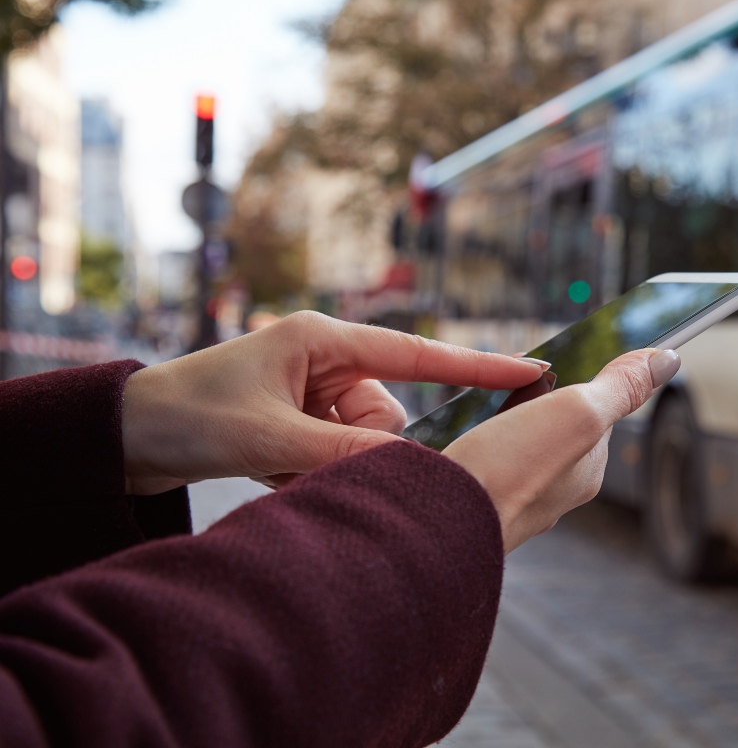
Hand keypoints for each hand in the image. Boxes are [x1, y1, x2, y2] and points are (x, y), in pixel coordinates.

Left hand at [121, 311, 546, 494]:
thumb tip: (410, 475)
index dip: (479, 364)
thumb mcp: (267, 436)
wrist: (127, 436)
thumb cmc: (188, 414)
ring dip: (326, 467)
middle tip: (302, 461)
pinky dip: (311, 473)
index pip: (420, 354)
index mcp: (326, 340)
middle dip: (355, 450)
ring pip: (367, 445)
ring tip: (271, 465)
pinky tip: (268, 470)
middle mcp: (330, 362)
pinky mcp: (307, 423)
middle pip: (389, 418)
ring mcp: (319, 394)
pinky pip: (341, 458)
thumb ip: (342, 456)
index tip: (533, 370)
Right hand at [443, 348, 680, 552]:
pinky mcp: (475, 500)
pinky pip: (483, 459)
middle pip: (551, 424)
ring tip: (480, 402)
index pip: (593, 409)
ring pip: (515, 443)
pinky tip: (458, 435)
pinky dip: (475, 440)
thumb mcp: (576, 416)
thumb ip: (619, 388)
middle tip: (508, 375)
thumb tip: (665, 360)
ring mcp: (512, 497)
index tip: (548, 362)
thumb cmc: (509, 475)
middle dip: (533, 397)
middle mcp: (555, 490)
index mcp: (586, 470)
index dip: (575, 378)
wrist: (435, 527)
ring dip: (500, 417)